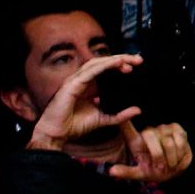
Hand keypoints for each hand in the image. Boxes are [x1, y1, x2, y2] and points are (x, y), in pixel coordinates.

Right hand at [25, 54, 143, 152]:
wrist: (57, 134)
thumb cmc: (74, 126)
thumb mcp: (104, 119)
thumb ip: (120, 115)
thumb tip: (138, 110)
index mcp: (89, 86)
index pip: (106, 69)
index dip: (121, 64)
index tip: (137, 65)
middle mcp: (82, 80)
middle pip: (103, 63)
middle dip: (121, 59)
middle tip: (138, 60)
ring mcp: (75, 81)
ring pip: (97, 63)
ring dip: (114, 60)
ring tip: (129, 60)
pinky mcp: (72, 85)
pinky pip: (90, 72)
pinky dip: (104, 65)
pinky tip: (116, 63)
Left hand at [108, 120, 191, 183]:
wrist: (173, 170)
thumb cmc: (153, 170)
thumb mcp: (139, 173)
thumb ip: (126, 172)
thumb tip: (111, 171)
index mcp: (136, 141)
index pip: (125, 125)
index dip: (124, 116)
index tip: (130, 111)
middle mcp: (148, 131)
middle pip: (150, 135)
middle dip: (157, 155)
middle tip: (161, 167)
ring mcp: (163, 128)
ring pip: (167, 142)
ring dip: (170, 158)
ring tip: (169, 165)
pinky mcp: (177, 129)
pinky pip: (180, 141)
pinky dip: (179, 154)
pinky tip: (177, 158)